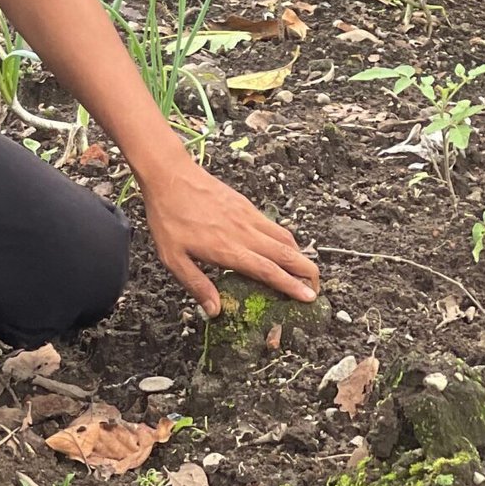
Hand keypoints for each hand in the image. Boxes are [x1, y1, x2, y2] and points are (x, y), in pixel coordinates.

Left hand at [140, 157, 319, 314]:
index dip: (291, 286)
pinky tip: (281, 246)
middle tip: (315, 289)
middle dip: (307, 273)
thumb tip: (215, 311)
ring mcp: (247, 216)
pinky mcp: (245, 204)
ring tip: (303, 271)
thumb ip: (196, 284)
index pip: (269, 272)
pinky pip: (273, 224)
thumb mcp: (173, 257)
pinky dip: (285, 239)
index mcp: (229, 249)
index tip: (309, 298)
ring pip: (284, 238)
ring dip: (299, 256)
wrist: (169, 174)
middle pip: (287, 254)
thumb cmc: (168, 216)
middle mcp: (245, 233)